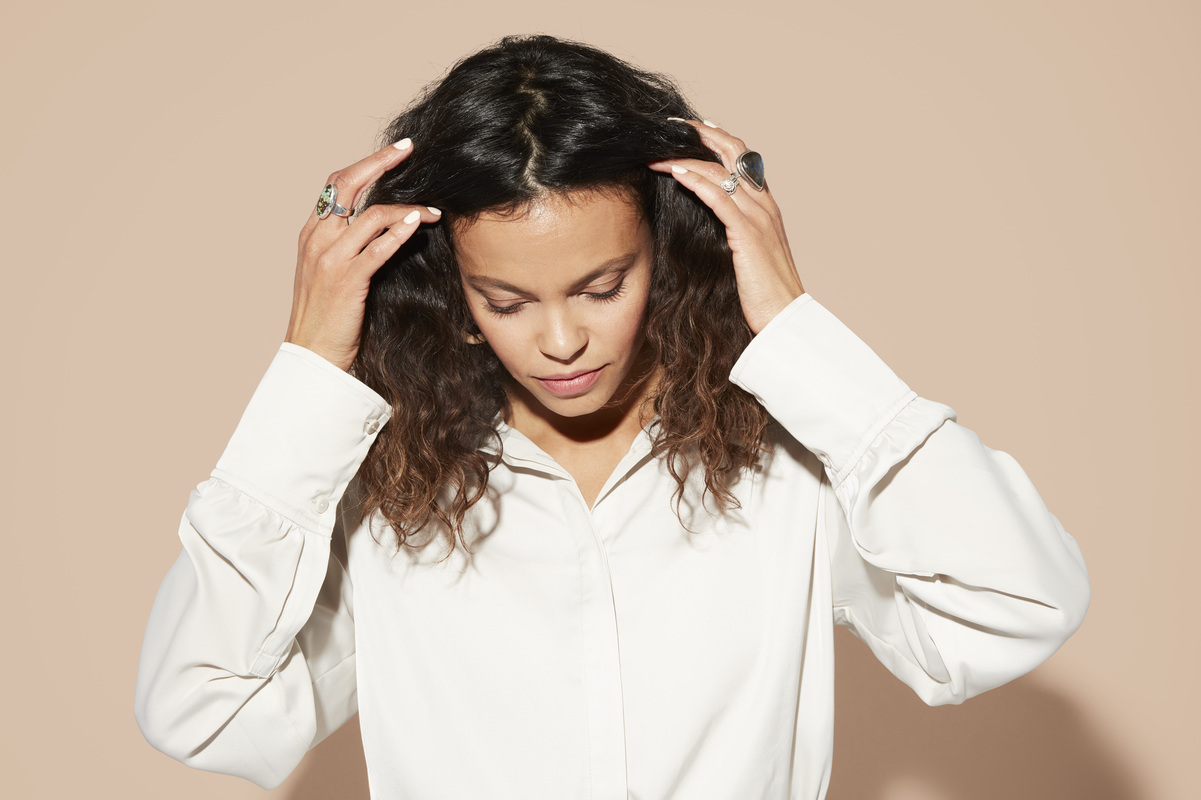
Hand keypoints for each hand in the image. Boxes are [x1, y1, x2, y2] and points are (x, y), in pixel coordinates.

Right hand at [285, 138, 441, 371]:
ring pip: (371, 215)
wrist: (311, 354)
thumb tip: (384, 225)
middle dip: (380, 162)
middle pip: (348, 184)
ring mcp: (330, 258)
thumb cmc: (327, 317)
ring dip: (407, 207)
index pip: (336, 183)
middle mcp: (317, 239)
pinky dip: (399, 233)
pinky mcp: (347, 280)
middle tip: (409, 151)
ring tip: (433, 210)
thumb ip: (347, 245)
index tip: (394, 153)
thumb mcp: (329, 272)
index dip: (366, 164)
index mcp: (312, 233)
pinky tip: (418, 224)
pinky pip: (377, 248)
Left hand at [647, 120, 803, 334]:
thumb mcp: (748, 253)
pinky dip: (696, 180)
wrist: (783, 315)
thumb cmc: (763, 291)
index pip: (742, 158)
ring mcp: (758, 216)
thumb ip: (733, 230)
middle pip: (733, 152)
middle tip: (671, 127)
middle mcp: (764, 203)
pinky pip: (719, 197)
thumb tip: (709, 219)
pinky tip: (675, 172)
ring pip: (720, 171)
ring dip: (685, 157)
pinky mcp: (747, 233)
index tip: (692, 128)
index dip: (718, 138)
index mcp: (766, 205)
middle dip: (700, 134)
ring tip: (657, 151)